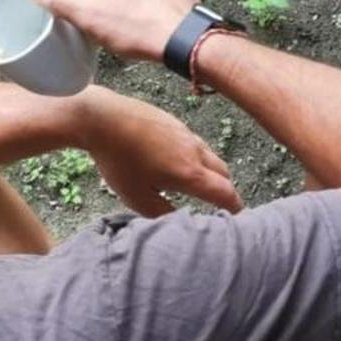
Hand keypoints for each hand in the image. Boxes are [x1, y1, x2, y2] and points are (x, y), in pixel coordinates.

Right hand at [29, 0, 198, 64]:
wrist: (182, 39)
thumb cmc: (133, 29)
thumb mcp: (86, 18)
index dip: (89, 11)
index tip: (98, 28)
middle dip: (114, 6)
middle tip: (119, 32)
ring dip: (137, 4)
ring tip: (140, 29)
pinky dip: (158, 5)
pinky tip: (158, 23)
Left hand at [77, 86, 241, 217]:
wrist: (102, 118)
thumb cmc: (118, 160)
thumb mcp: (138, 198)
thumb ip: (163, 214)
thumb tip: (180, 222)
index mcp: (190, 173)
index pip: (226, 193)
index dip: (236, 209)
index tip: (238, 218)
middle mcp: (194, 151)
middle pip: (224, 173)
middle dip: (225, 190)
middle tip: (219, 203)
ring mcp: (185, 132)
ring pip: (209, 155)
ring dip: (210, 172)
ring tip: (196, 184)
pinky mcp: (173, 121)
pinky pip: (194, 142)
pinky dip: (195, 157)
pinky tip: (175, 162)